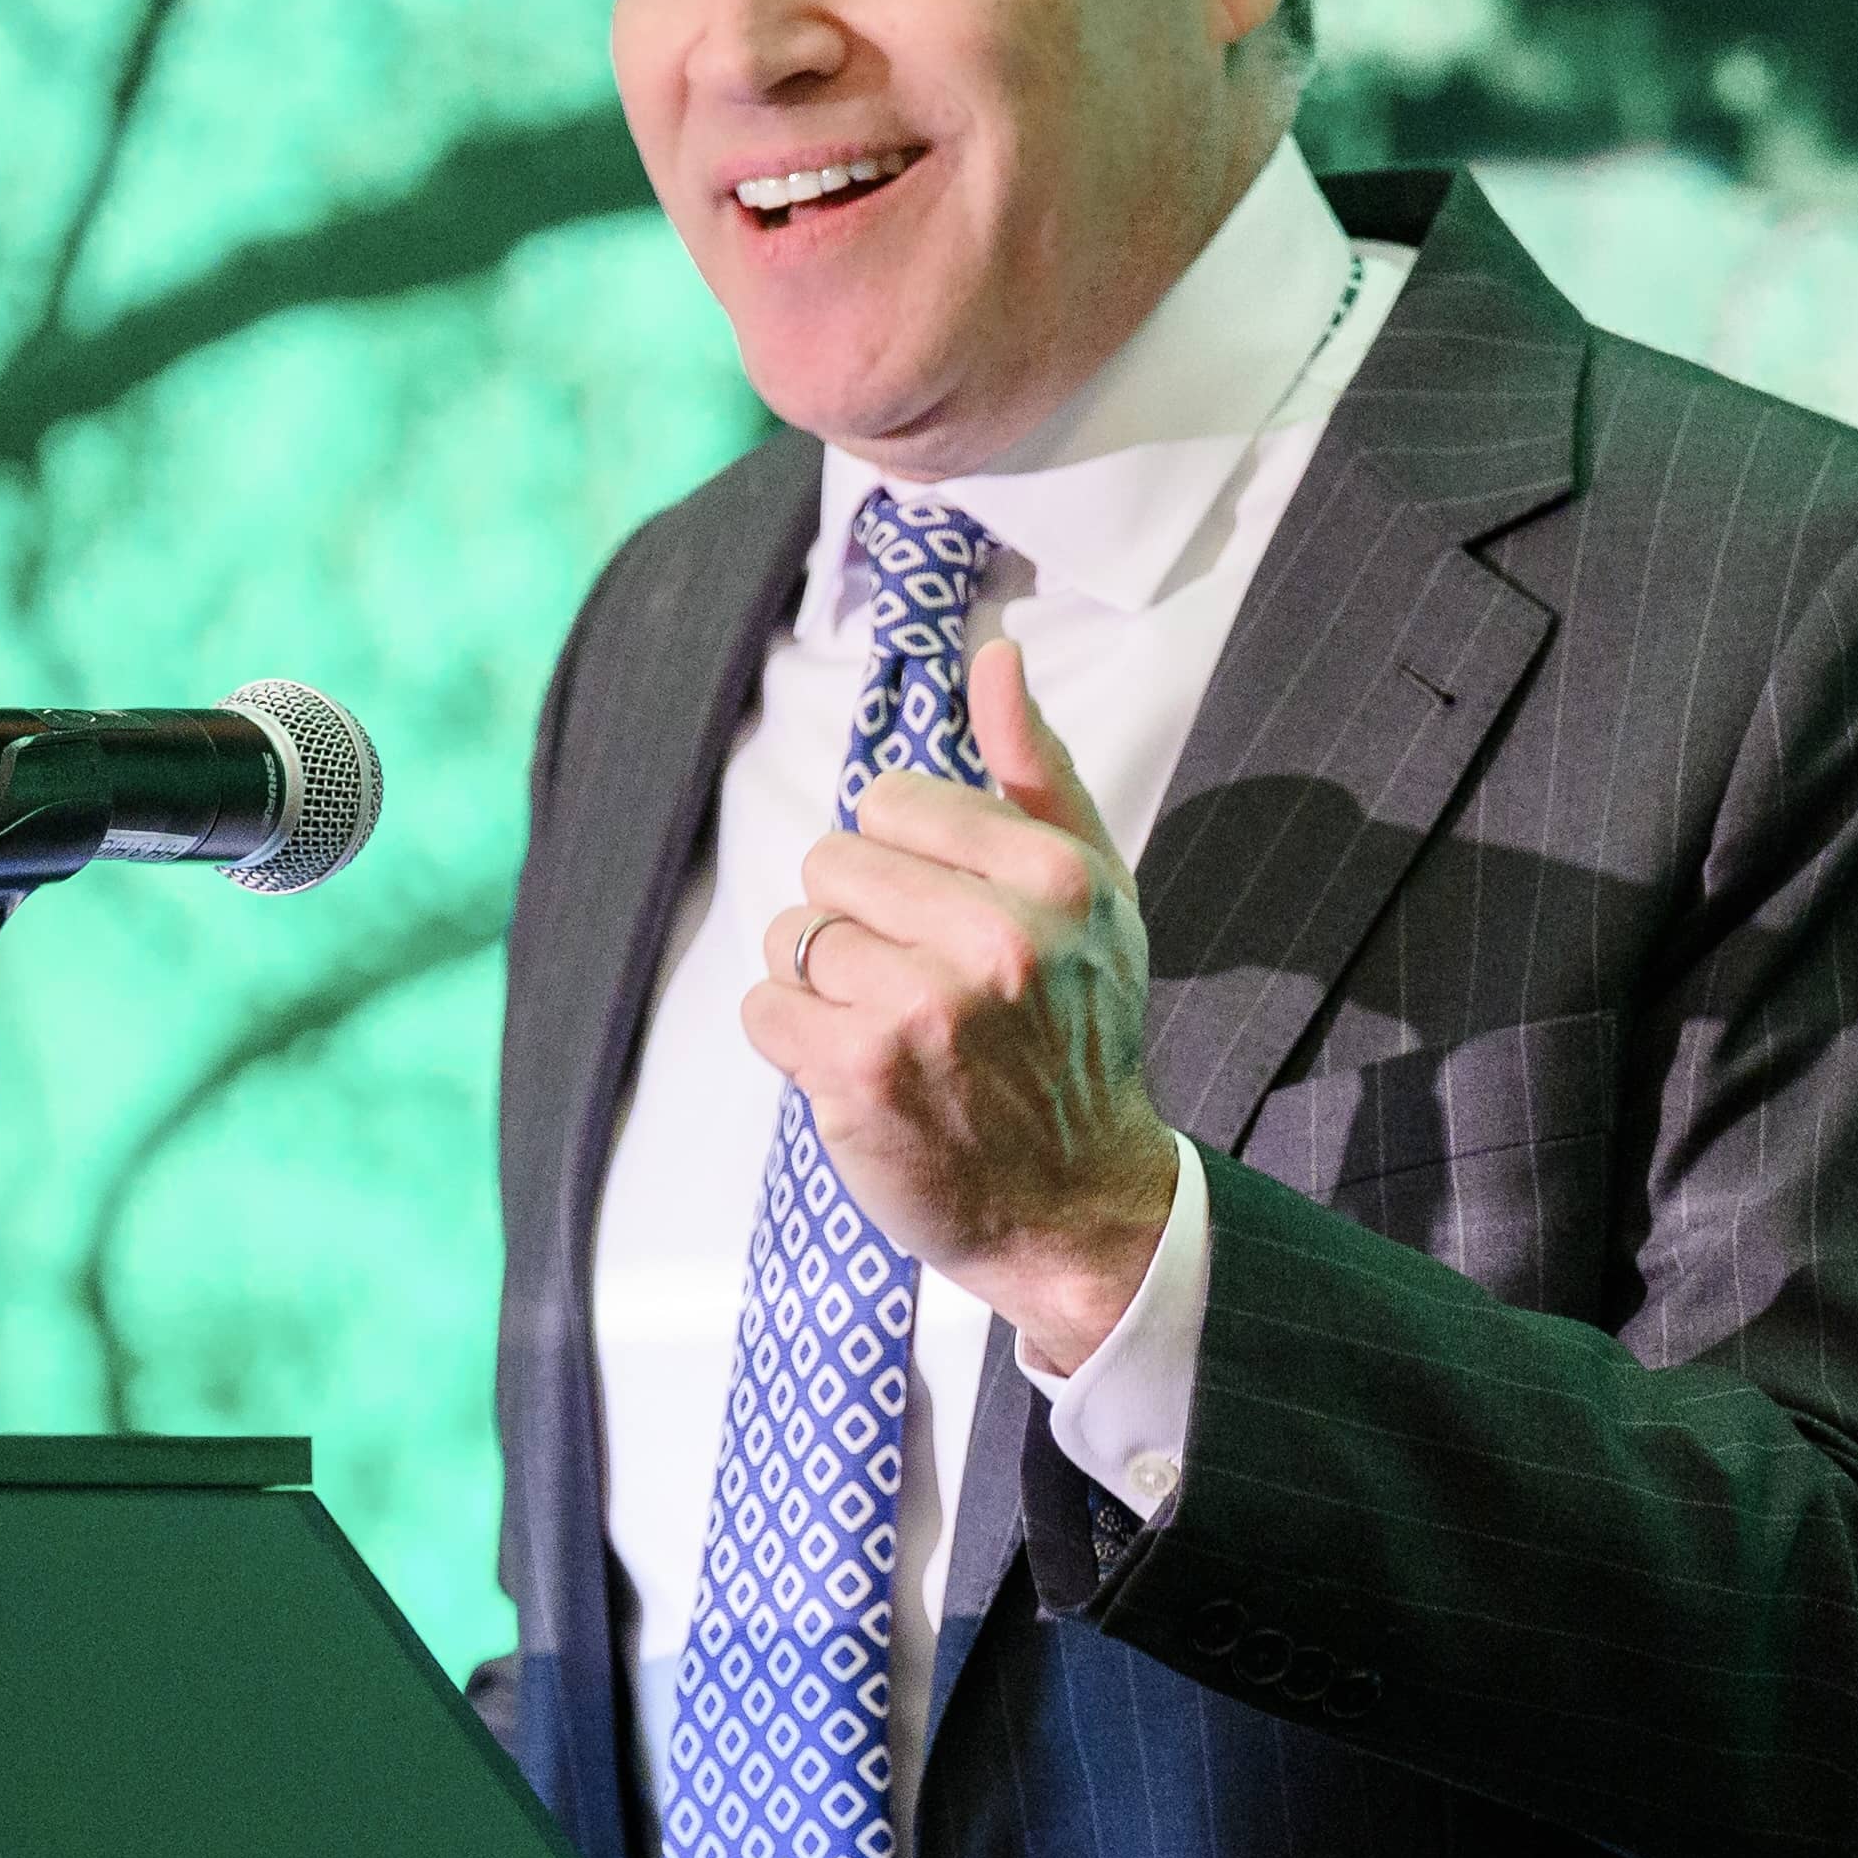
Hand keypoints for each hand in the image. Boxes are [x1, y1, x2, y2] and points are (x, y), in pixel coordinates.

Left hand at [741, 639, 1182, 1373]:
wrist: (1076, 1203)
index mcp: (1052, 878)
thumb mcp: (1095, 895)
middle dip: (856, 920)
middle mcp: (993, 939)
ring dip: (821, 984)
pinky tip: (855, 1071)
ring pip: (792, 936)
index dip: (900, 859)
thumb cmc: (1079, 1038)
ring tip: (891, 1032)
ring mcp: (921, 1009)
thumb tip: (994, 654)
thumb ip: (1037, 771)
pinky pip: (762, 1009)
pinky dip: (790, 1040)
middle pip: (829, 864)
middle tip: (916, 984)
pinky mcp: (857, 1075)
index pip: (891, 802)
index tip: (942, 916)